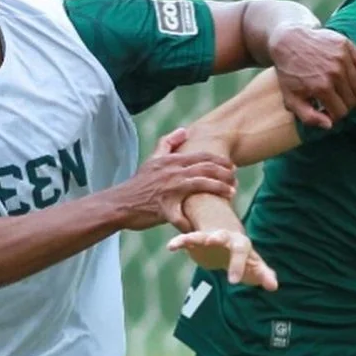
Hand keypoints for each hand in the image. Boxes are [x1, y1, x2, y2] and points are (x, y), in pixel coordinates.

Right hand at [115, 128, 237, 231]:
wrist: (120, 203)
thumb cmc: (138, 184)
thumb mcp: (152, 160)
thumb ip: (168, 144)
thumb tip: (184, 130)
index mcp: (171, 161)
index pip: (201, 156)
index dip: (220, 160)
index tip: (233, 166)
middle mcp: (172, 172)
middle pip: (205, 168)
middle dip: (225, 172)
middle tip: (236, 179)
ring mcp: (169, 190)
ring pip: (201, 184)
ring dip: (220, 188)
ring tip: (232, 193)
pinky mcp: (165, 208)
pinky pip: (183, 216)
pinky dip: (194, 222)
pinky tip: (206, 225)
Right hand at [167, 229, 277, 290]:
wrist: (227, 245)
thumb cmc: (244, 259)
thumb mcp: (254, 266)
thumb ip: (264, 275)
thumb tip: (274, 286)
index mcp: (241, 244)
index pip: (242, 251)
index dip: (238, 265)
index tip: (233, 282)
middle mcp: (226, 238)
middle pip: (224, 236)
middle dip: (219, 237)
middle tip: (213, 240)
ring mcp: (209, 238)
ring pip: (202, 235)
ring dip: (195, 237)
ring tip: (184, 242)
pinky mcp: (196, 241)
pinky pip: (187, 239)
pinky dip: (179, 241)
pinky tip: (170, 247)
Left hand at [268, 24, 355, 128]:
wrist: (288, 41)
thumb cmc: (289, 72)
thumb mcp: (291, 99)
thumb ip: (309, 117)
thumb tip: (330, 125)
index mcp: (321, 88)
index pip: (341, 112)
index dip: (336, 115)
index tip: (329, 111)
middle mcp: (335, 73)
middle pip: (353, 100)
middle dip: (347, 105)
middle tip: (339, 102)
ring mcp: (343, 58)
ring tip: (351, 94)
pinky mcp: (347, 46)